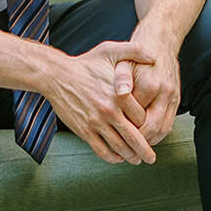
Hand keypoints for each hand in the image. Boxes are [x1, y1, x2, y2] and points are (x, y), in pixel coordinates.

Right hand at [43, 40, 157, 165]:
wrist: (57, 75)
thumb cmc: (85, 63)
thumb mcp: (110, 51)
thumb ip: (134, 51)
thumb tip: (154, 57)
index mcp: (119, 94)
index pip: (142, 118)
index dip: (149, 126)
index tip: (153, 130)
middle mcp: (109, 111)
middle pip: (134, 137)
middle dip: (145, 150)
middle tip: (151, 158)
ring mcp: (96, 122)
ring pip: (119, 147)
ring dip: (130, 157)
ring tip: (136, 159)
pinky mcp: (84, 130)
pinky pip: (101, 150)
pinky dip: (112, 158)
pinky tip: (117, 158)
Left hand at [114, 38, 179, 146]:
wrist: (160, 40)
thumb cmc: (136, 51)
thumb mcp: (124, 60)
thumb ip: (121, 78)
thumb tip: (120, 93)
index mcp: (150, 84)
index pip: (138, 119)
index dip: (125, 131)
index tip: (113, 138)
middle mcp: (165, 93)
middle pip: (152, 129)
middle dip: (139, 142)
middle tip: (124, 150)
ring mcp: (173, 97)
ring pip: (163, 130)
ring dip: (150, 141)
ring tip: (134, 148)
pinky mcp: (177, 99)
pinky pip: (168, 123)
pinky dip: (158, 134)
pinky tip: (145, 136)